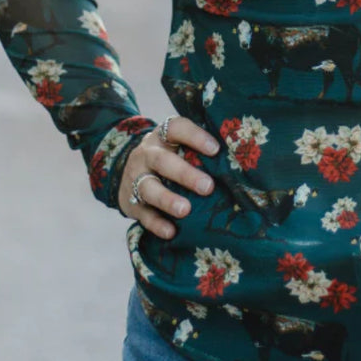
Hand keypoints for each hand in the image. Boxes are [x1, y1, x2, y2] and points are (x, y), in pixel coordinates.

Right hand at [118, 115, 220, 238]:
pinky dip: (156, 223)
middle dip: (185, 174)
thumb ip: (197, 150)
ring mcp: (136, 178)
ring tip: (186, 210)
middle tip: (207, 186)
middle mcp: (147, 155)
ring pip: (148, 187)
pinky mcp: (131, 203)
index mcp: (162, 137)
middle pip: (163, 161)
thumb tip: (237, 162)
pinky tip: (171, 231)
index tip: (215, 149)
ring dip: (167, 199)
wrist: (123, 170)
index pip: (176, 128)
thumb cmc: (167, 157)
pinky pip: (143, 214)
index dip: (195, 137)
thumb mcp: (176, 145)